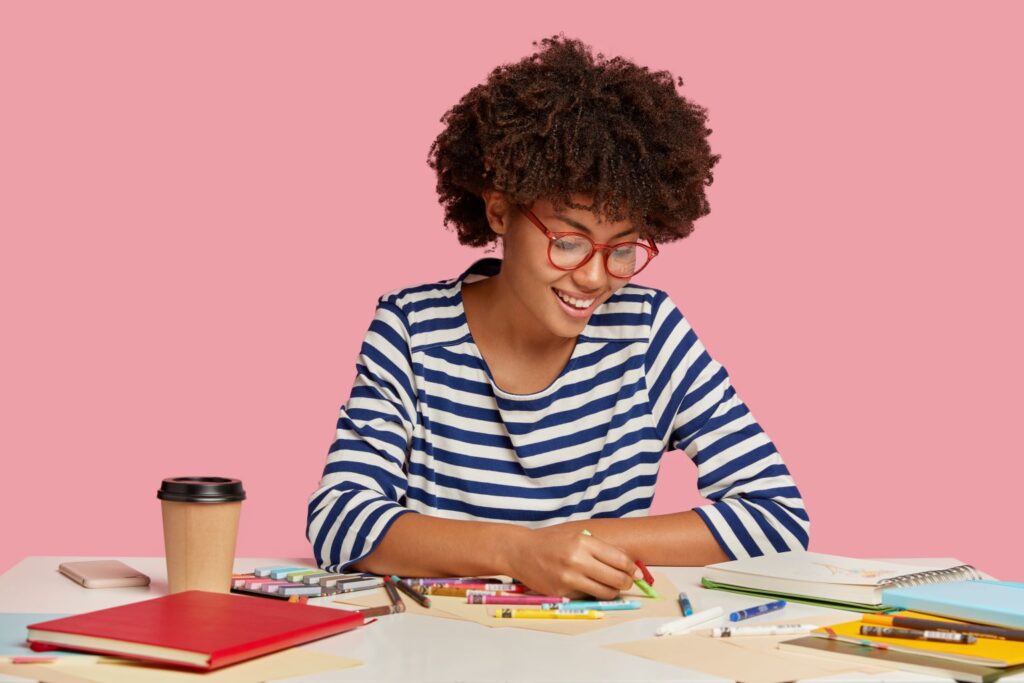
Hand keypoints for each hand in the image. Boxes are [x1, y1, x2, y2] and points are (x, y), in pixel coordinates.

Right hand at [504, 524, 639, 598]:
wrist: (521, 551)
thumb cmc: (551, 542)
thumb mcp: (576, 536)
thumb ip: (600, 548)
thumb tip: (627, 564)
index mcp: (584, 542)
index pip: (620, 560)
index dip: (632, 568)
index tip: (636, 572)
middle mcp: (578, 560)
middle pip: (617, 578)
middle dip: (627, 582)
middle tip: (627, 582)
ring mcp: (569, 578)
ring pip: (605, 592)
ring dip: (613, 591)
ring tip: (611, 586)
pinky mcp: (562, 592)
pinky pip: (588, 597)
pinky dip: (594, 594)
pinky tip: (591, 587)